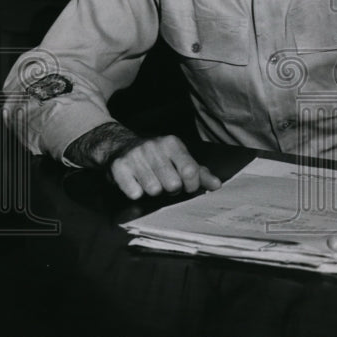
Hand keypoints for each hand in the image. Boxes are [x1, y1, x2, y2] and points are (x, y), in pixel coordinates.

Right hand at [65, 123, 220, 199]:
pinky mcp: (119, 166)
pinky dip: (136, 193)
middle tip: (165, 183)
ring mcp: (136, 155)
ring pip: (154, 190)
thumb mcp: (178, 159)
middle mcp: (154, 146)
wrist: (120, 146)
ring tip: (149, 181)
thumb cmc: (155, 157)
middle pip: (173, 184)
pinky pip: (134, 193)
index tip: (187, 187)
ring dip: (153, 192)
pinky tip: (135, 183)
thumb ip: (198, 172)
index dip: (191, 186)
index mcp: (173, 144)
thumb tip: (217, 185)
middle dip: (171, 189)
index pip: (190, 171)